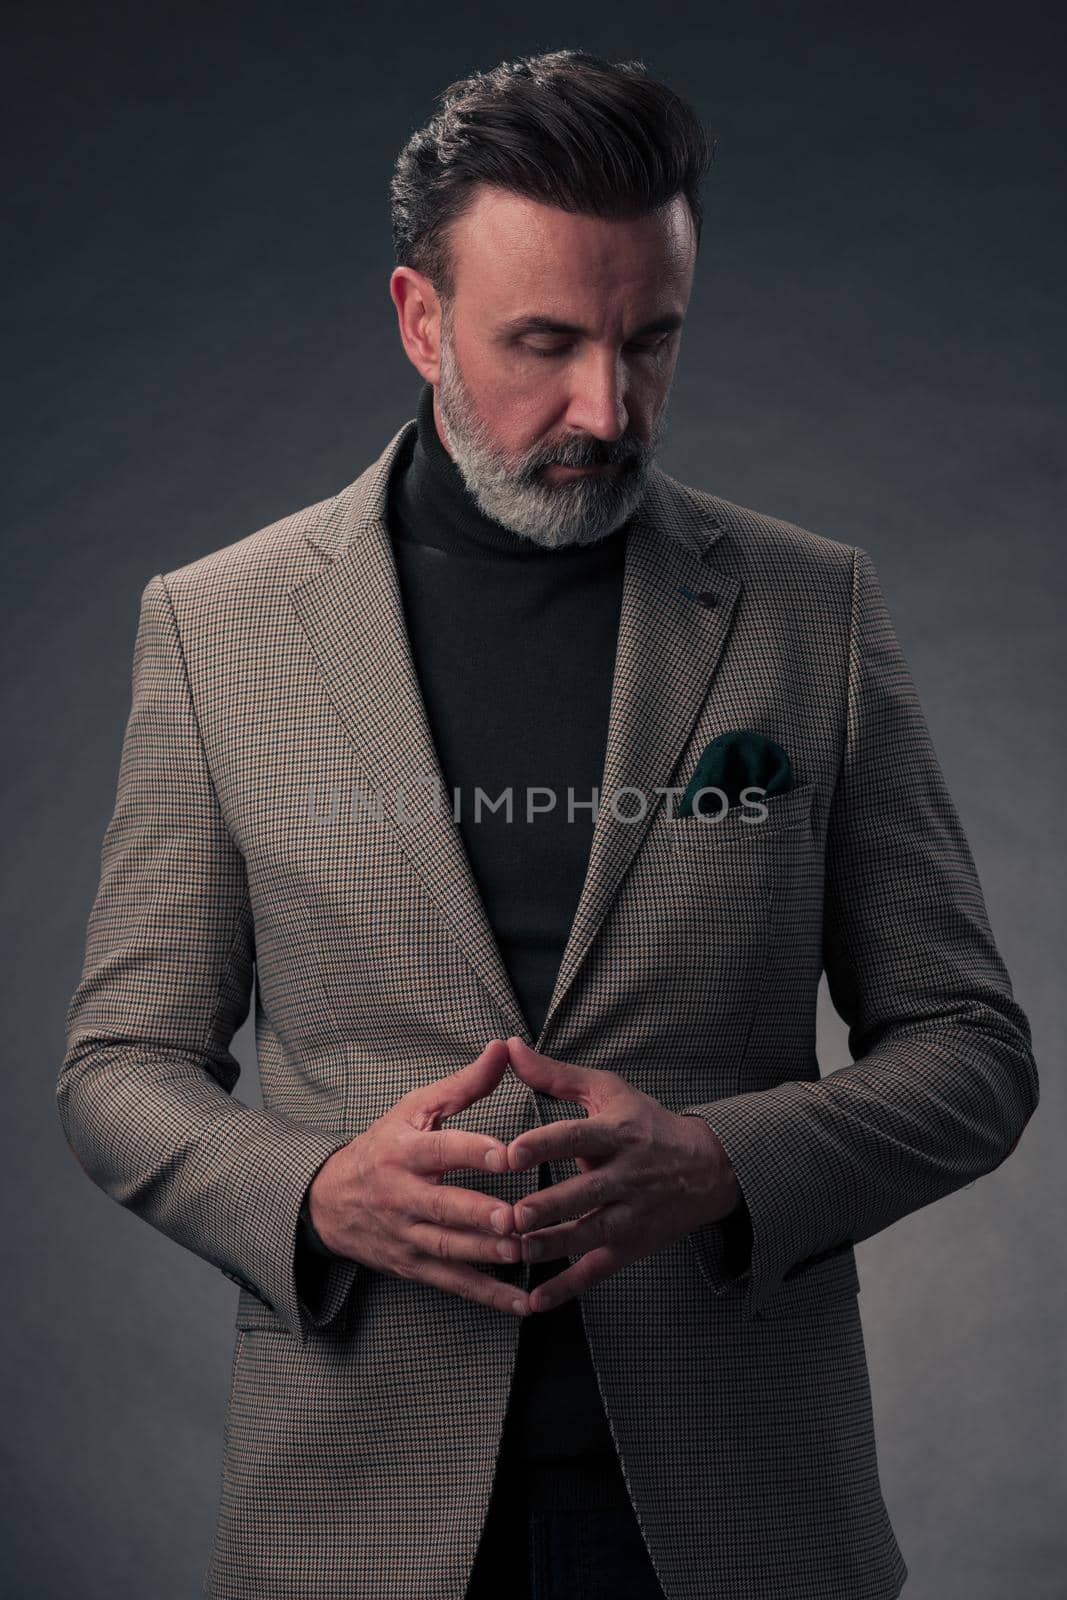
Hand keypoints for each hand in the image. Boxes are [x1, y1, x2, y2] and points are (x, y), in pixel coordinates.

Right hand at [305, 1040, 529, 1316]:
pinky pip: (453, 1283)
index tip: (507, 1154)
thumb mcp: (415, 1108)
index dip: (473, 1151)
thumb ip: (465, 1084)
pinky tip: (522, 1303)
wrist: (329, 1200)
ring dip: (487, 1256)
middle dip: (478, 1215)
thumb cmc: (385, 1145)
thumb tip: (504, 1046)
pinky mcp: (413, 1266)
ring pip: (448, 1249)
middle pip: (443, 1208)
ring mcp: (406, 1235)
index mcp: (404, 1151)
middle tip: (515, 1218)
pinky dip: (487, 1296)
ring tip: (523, 1254)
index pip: (441, 1150)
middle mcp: (402, 1195)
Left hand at [503, 1036, 738, 1312]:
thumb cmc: (646, 1123)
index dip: (545, 1144)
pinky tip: (534, 1302)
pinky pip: (596, 1271)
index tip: (512, 1151)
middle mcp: (624, 1176)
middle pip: (582, 1193)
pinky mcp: (629, 1246)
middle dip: (548, 1207)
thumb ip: (554, 1074)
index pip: (577, 1137)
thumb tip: (508, 1047)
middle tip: (511, 1215)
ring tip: (516, 1252)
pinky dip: (566, 1288)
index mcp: (617, 1134)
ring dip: (551, 1246)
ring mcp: (628, 1216)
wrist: (708, 1168)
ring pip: (587, 1235)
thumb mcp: (607, 1091)